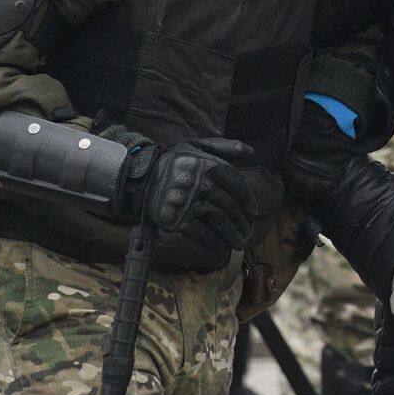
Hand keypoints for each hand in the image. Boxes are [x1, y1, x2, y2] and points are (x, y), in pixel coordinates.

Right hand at [129, 138, 260, 252]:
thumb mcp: (197, 146)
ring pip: (218, 220)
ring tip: (239, 243)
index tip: (252, 213)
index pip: (237, 184)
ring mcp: (188, 202)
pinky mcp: (176, 219)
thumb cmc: (174, 162)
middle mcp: (200, 183)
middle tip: (247, 232)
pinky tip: (221, 248)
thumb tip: (250, 151)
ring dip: (231, 235)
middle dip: (241, 221)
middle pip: (229, 205)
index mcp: (208, 165)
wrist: (141, 177)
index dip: (247, 200)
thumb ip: (224, 147)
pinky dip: (213, 242)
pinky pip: (200, 233)